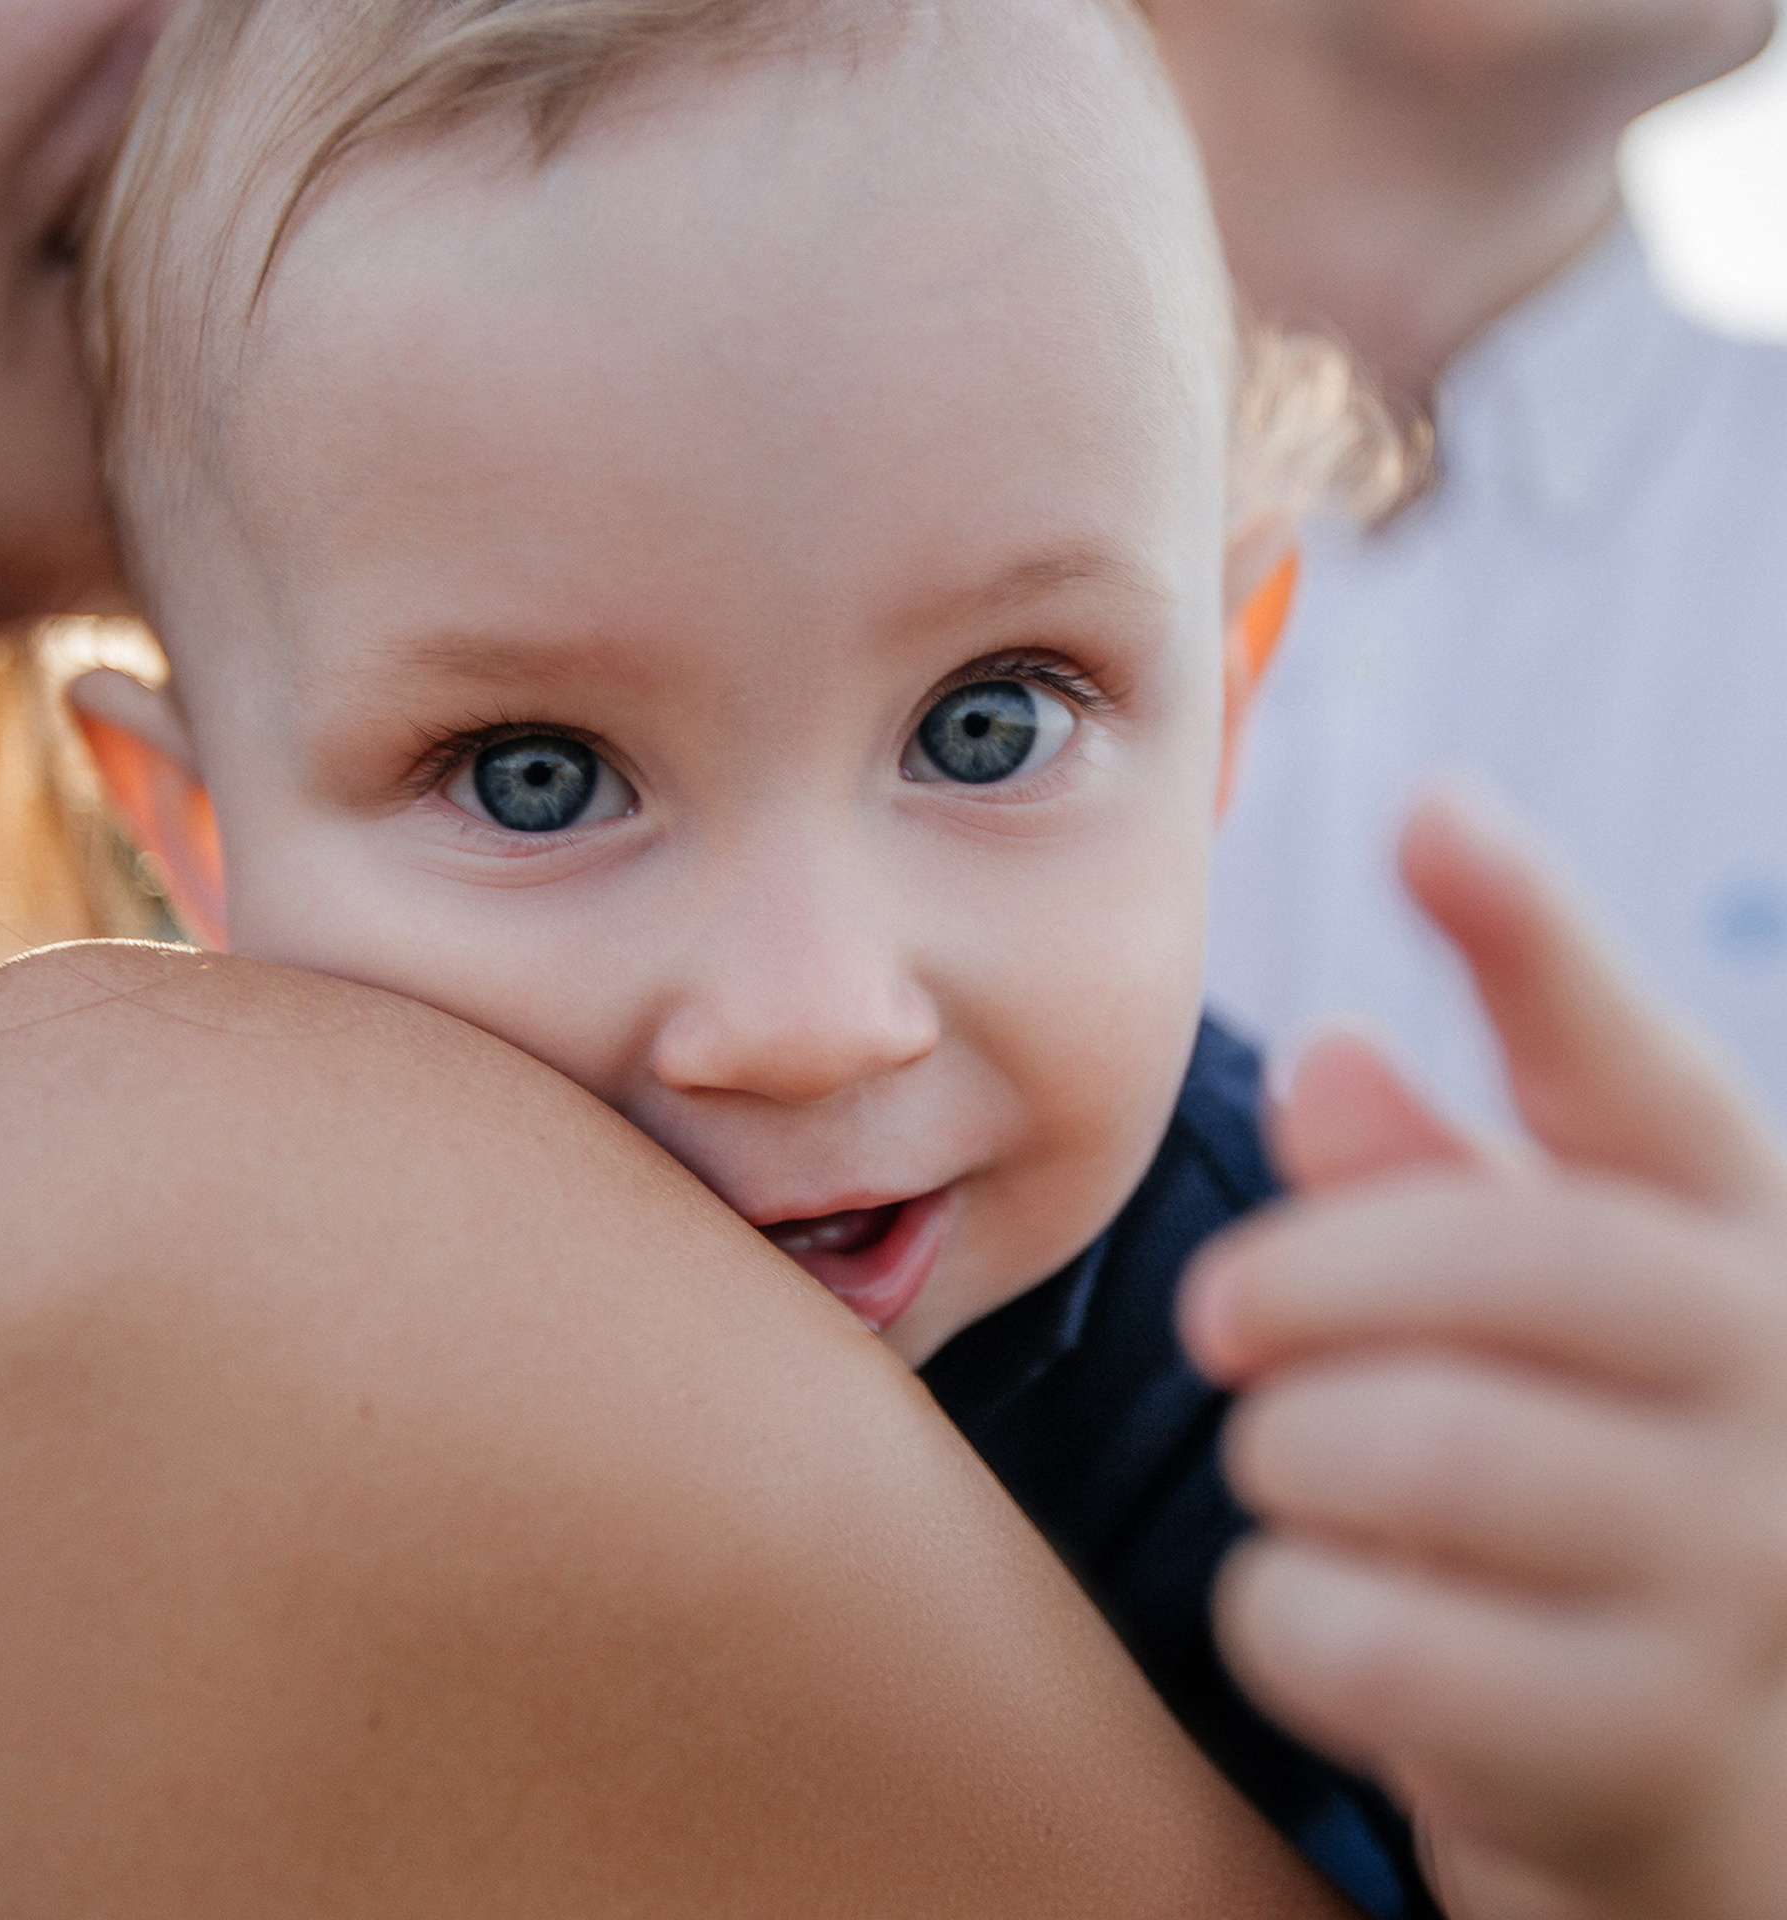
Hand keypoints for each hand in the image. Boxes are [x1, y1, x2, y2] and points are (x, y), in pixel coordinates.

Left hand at [1180, 790, 1786, 1919]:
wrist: (1674, 1804)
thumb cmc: (1563, 1521)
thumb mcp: (1518, 1346)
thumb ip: (1437, 1194)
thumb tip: (1334, 1044)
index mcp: (1728, 1256)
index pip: (1632, 1072)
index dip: (1530, 936)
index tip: (1426, 814)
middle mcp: (1774, 1391)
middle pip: (1488, 1261)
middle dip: (1305, 1284)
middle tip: (1225, 1317)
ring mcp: (1738, 1582)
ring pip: (1409, 1450)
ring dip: (1293, 1461)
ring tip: (1304, 1479)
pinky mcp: (1647, 1758)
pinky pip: (1368, 1638)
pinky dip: (1286, 1619)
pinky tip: (1317, 1616)